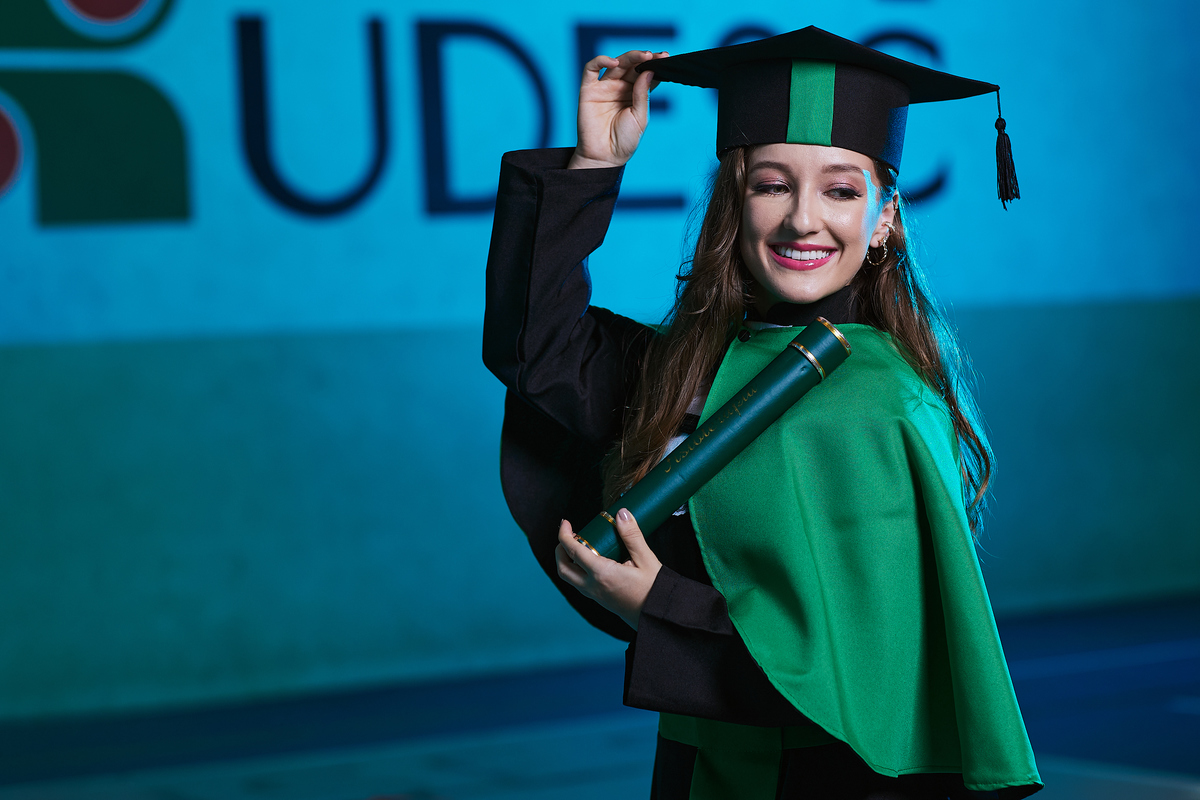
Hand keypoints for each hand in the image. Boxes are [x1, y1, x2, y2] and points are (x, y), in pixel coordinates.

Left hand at [555, 508, 662, 629]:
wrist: (658, 616)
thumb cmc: (655, 590)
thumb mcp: (646, 559)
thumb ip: (632, 535)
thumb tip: (621, 514)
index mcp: (602, 574)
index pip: (573, 552)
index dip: (565, 535)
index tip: (565, 523)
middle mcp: (593, 587)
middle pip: (563, 568)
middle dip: (560, 550)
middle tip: (568, 535)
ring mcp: (595, 596)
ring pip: (570, 578)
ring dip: (567, 561)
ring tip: (579, 546)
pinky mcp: (600, 600)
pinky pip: (580, 584)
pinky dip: (577, 570)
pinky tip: (590, 562)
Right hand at [568, 50, 668, 169]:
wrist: (605, 157)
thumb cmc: (624, 140)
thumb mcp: (640, 117)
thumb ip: (643, 94)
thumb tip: (648, 71)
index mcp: (634, 94)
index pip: (646, 73)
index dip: (655, 65)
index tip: (666, 57)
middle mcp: (619, 88)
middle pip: (632, 66)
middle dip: (644, 58)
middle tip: (655, 55)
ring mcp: (604, 87)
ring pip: (616, 64)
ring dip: (630, 57)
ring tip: (644, 56)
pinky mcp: (588, 89)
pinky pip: (591, 69)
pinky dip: (601, 60)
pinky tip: (614, 62)